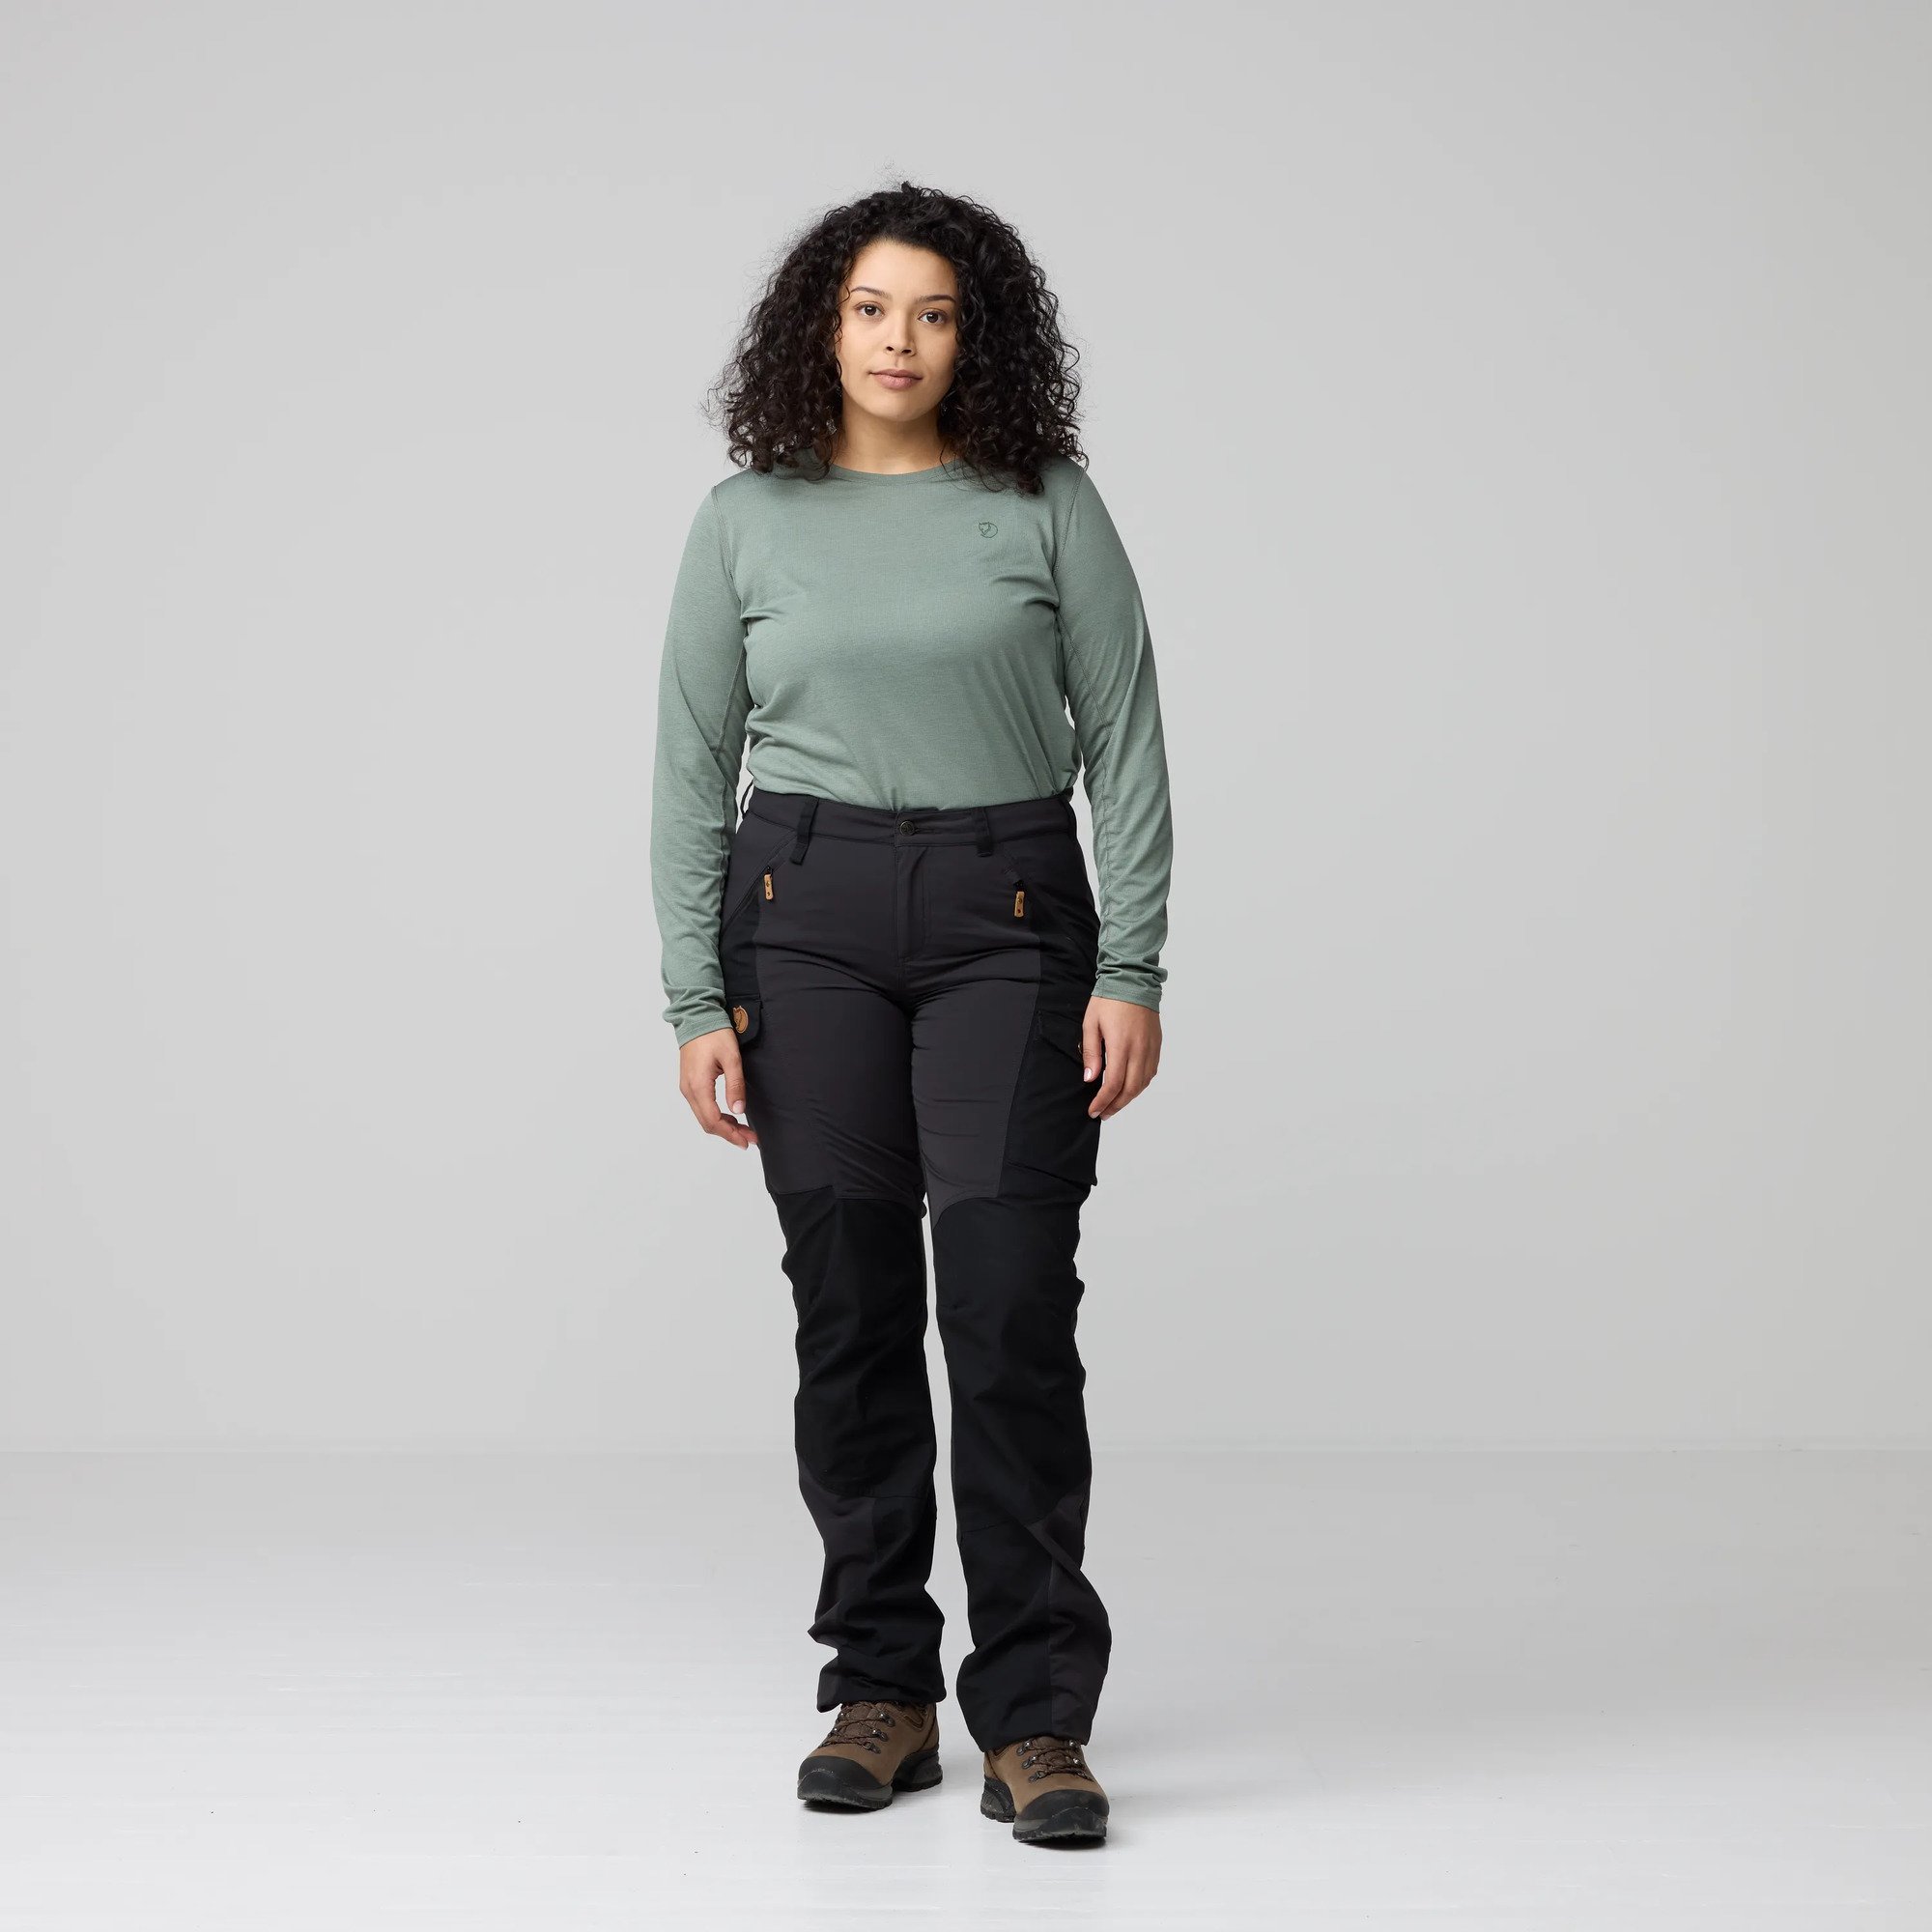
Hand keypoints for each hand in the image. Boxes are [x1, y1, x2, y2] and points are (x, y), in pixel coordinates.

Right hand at [678, 1028, 758, 1149]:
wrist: (696, 1017)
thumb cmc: (714, 1034)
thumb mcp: (731, 1058)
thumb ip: (735, 1085)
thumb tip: (739, 1110)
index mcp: (699, 1086)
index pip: (714, 1120)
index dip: (731, 1134)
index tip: (747, 1141)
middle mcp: (689, 1090)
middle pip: (707, 1123)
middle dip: (729, 1134)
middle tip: (750, 1139)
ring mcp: (687, 1088)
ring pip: (703, 1117)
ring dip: (723, 1127)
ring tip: (743, 1130)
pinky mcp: (690, 1084)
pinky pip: (701, 1108)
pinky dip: (715, 1117)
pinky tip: (730, 1116)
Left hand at [1080, 998, 1160, 1120]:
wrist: (1133, 979)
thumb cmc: (1109, 1000)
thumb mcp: (1091, 1024)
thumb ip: (1091, 1052)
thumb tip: (1091, 1079)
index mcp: (1121, 1045)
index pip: (1113, 1084)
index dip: (1103, 1101)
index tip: (1093, 1111)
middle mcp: (1139, 1050)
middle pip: (1130, 1089)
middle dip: (1116, 1105)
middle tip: (1103, 1113)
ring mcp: (1151, 1047)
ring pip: (1143, 1083)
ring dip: (1129, 1098)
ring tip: (1114, 1104)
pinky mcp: (1157, 1044)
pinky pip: (1151, 1072)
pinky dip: (1140, 1084)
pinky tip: (1130, 1087)